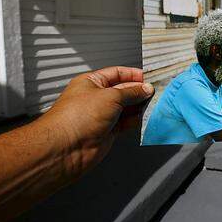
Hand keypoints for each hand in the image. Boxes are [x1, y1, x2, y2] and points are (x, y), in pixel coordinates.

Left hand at [39, 66, 153, 176]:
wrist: (67, 147)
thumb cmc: (76, 117)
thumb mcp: (110, 96)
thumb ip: (131, 92)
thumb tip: (144, 89)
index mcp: (91, 82)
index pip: (116, 73)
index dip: (132, 74)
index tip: (148, 78)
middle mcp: (96, 98)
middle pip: (123, 90)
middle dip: (138, 91)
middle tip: (154, 92)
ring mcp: (102, 115)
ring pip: (126, 108)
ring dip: (139, 106)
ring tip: (153, 104)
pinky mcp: (107, 131)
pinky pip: (126, 123)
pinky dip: (136, 121)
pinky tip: (145, 118)